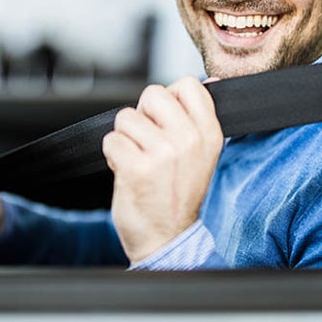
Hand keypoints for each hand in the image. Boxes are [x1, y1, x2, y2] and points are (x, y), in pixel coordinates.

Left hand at [102, 77, 222, 262]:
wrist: (166, 240)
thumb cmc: (178, 196)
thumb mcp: (202, 154)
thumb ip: (200, 117)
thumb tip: (210, 82)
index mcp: (209, 134)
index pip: (188, 84)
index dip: (169, 99)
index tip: (167, 123)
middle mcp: (189, 140)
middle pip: (152, 94)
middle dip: (143, 116)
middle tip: (149, 143)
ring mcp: (163, 153)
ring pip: (126, 117)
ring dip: (125, 139)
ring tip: (139, 160)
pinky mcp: (136, 167)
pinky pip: (111, 140)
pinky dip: (112, 155)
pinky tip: (127, 172)